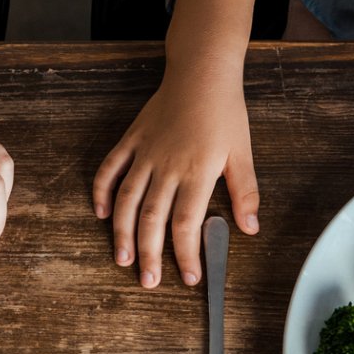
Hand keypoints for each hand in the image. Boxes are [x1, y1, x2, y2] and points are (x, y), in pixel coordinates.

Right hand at [93, 68, 258, 287]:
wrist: (201, 72)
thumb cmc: (225, 113)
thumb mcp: (243, 152)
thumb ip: (245, 192)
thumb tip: (249, 228)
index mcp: (197, 172)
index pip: (187, 224)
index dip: (186, 254)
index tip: (188, 277)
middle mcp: (167, 167)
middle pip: (152, 219)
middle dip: (149, 254)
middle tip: (148, 281)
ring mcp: (145, 153)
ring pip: (128, 200)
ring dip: (122, 232)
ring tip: (122, 259)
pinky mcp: (132, 140)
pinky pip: (111, 169)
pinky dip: (103, 191)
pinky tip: (103, 214)